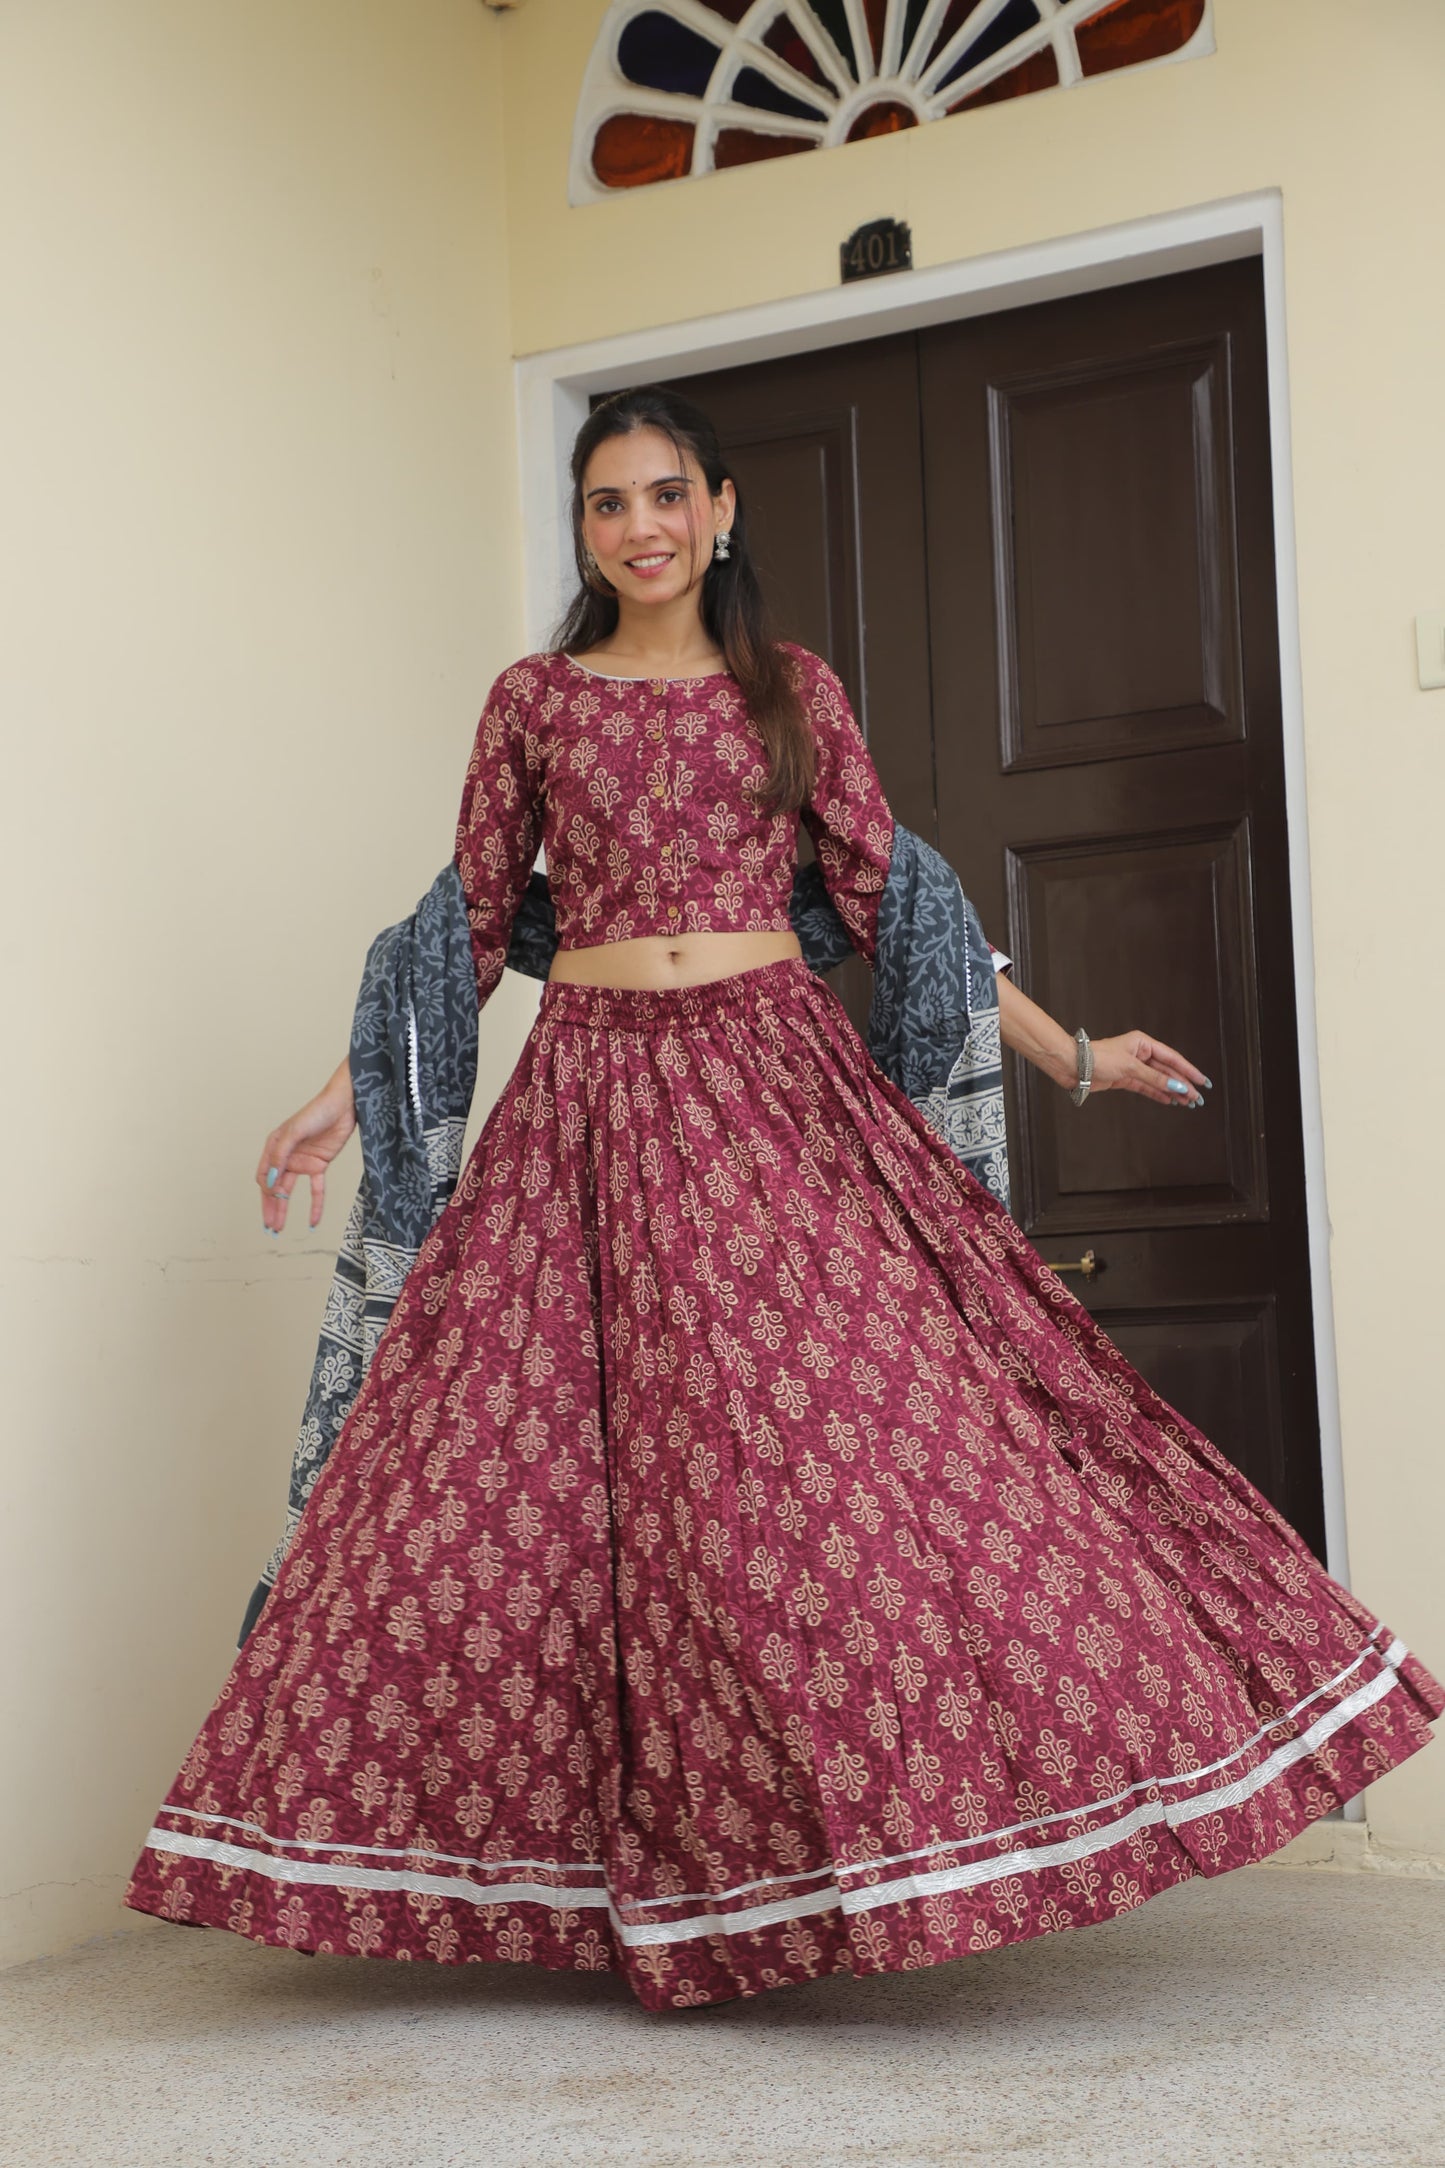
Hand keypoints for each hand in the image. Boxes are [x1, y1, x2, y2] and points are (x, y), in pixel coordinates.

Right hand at [256, 1056, 355, 1234]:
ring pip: (290, 1190)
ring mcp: (303, 1161)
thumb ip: (280, 1156)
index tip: (273, 1200)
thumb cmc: (317, 1112)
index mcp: (274, 1146)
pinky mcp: (320, 1165)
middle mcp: (286, 1155)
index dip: (266, 1190)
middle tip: (269, 1227)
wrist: (345, 1105)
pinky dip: (315, 1205)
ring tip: (279, 1228)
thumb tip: (270, 1181)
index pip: (264, 1174)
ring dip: (285, 1209)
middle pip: (274, 1187)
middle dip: (270, 1207)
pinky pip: (316, 1189)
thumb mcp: (294, 1132)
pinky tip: (313, 1221)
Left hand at [1088, 1031, 1210, 1109]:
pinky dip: (1158, 1093)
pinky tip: (1169, 1100)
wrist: (1073, 1066)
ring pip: (1158, 1080)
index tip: (1202, 1081)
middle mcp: (1140, 1053)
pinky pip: (1146, 1086)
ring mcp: (1132, 1067)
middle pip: (1167, 1070)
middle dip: (1183, 1084)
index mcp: (1143, 1043)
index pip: (1172, 1058)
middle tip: (1197, 1098)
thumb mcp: (1130, 1068)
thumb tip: (1176, 1086)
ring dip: (1172, 1091)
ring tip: (1187, 1102)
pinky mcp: (1124, 1078)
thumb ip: (1155, 1078)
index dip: (1189, 1070)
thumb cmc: (1098, 1058)